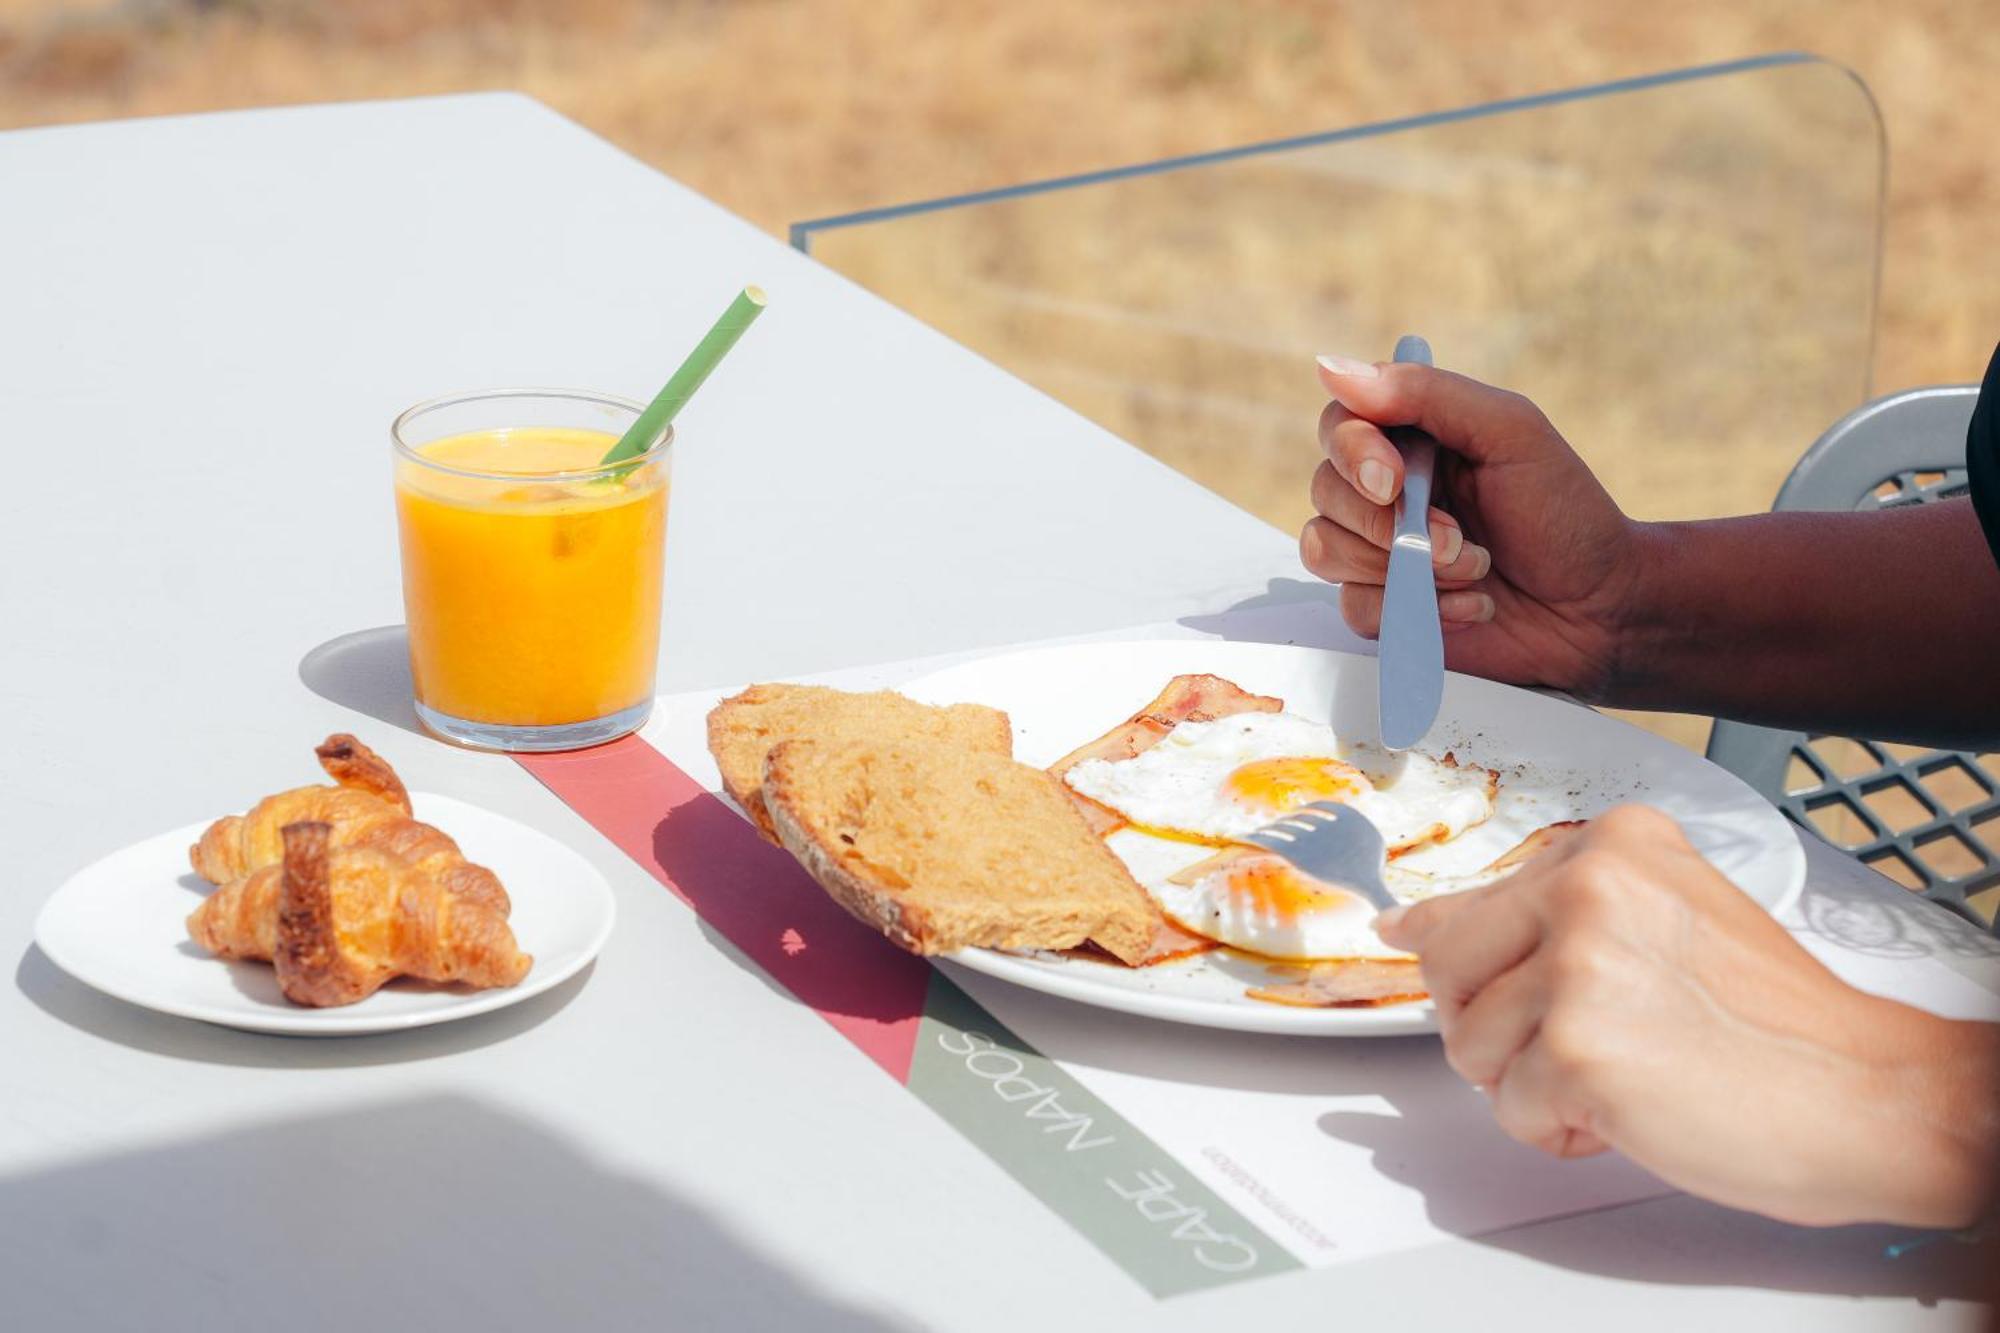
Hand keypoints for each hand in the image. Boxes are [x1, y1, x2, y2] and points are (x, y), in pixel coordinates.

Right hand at [1303, 355, 1642, 696]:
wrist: (1600, 609)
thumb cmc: (1565, 514)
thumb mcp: (1510, 433)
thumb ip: (1426, 394)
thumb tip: (1332, 366)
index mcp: (1413, 437)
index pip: (1340, 425)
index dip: (1353, 453)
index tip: (1393, 481)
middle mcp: (1386, 490)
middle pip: (1326, 490)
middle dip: (1392, 525)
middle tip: (1461, 541)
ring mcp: (1380, 551)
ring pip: (1326, 550)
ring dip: (1408, 569)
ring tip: (1476, 571)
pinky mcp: (1384, 607)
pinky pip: (1355, 607)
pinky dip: (1418, 611)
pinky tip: (1471, 608)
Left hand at [1377, 805, 1999, 1227]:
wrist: (1869, 1093)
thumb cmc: (1777, 1024)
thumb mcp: (1662, 922)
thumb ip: (1545, 915)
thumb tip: (1409, 923)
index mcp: (1611, 844)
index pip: (1467, 899)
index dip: (1449, 949)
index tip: (1409, 940)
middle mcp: (1587, 886)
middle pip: (1446, 969)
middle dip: (1493, 1025)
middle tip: (1574, 1044)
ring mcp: (1577, 964)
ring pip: (1468, 1043)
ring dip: (1529, 1082)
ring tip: (1619, 1073)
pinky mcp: (1575, 1046)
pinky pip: (1507, 1107)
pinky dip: (1557, 1128)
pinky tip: (1628, 1110)